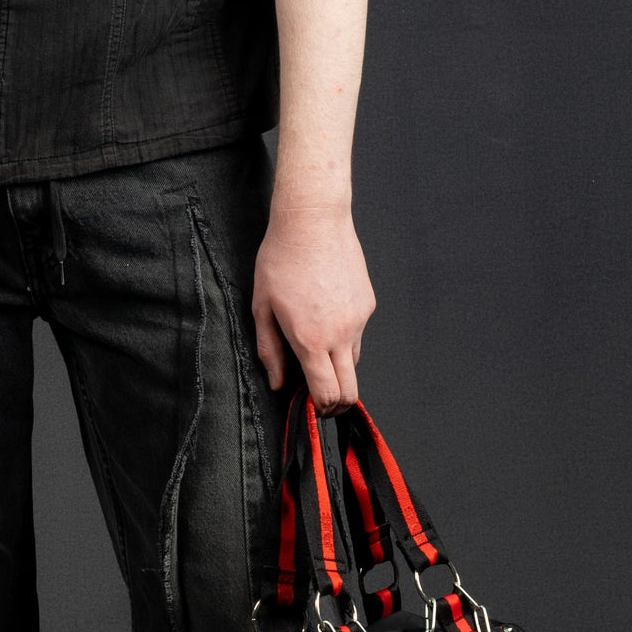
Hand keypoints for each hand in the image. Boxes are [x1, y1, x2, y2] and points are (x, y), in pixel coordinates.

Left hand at [251, 197, 374, 410]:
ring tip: (314, 342)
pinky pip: (358, 332)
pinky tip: (325, 312)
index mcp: (312, 340)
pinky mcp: (369, 304)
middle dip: (336, 402)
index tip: (310, 408)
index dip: (320, 409)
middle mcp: (341, 334)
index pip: (328, 394)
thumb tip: (280, 384)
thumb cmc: (281, 259)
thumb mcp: (262, 307)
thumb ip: (270, 351)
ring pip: (354, 360)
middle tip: (318, 397)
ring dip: (338, 364)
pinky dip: (344, 335)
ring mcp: (359, 319)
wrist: (313, 221)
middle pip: (350, 389)